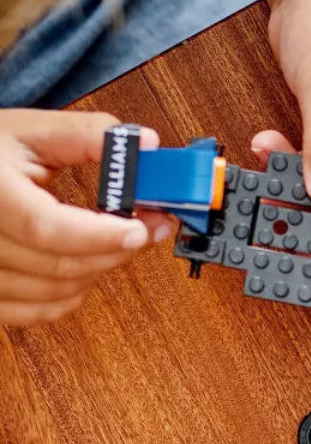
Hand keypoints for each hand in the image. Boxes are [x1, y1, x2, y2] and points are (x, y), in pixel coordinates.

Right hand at [0, 110, 168, 326]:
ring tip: (114, 243)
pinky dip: (70, 295)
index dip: (100, 235)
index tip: (140, 230)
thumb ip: (88, 136)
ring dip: (97, 271)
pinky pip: (36, 312)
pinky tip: (84, 269)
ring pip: (54, 291)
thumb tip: (145, 144)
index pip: (46, 227)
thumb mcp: (30, 131)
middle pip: (58, 264)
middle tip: (147, 229)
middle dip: (114, 251)